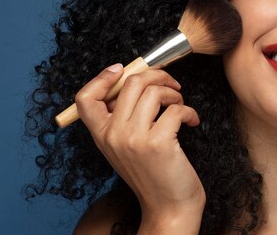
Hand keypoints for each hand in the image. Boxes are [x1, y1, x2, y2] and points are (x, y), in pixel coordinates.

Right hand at [75, 64, 204, 231]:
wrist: (169, 207)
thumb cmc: (153, 173)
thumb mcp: (126, 146)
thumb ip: (121, 119)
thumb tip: (133, 81)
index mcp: (100, 135)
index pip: (84, 98)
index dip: (102, 78)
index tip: (121, 69)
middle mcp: (112, 135)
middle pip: (129, 82)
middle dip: (156, 75)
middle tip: (171, 85)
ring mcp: (133, 139)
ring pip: (154, 91)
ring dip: (174, 93)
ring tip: (180, 105)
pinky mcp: (158, 143)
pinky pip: (176, 108)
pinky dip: (189, 111)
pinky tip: (192, 121)